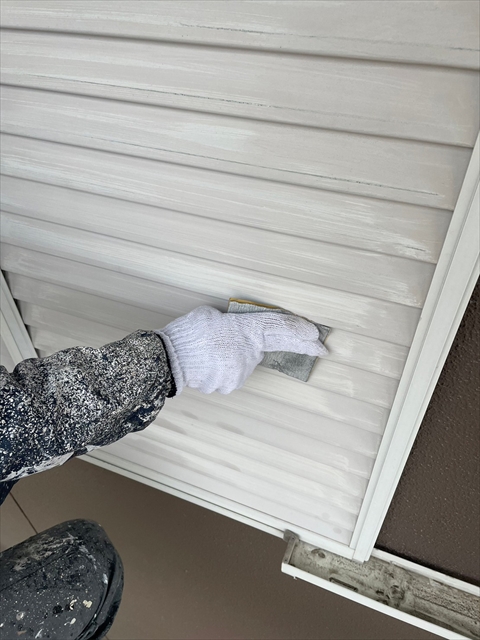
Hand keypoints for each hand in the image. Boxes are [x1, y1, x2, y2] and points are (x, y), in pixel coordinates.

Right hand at [157, 305, 326, 394]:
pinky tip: (208, 363)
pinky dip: (223, 370)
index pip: (280, 328)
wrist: (169, 358)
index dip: (301, 330)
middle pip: (278, 345)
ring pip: (245, 363)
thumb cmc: (189, 331)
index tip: (317, 335)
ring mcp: (240, 371)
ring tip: (212, 351)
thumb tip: (236, 332)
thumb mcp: (212, 315)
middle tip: (321, 349)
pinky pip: (231, 375)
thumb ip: (232, 323)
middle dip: (303, 346)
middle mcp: (249, 352)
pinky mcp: (229, 384)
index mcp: (246, 330)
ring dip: (235, 357)